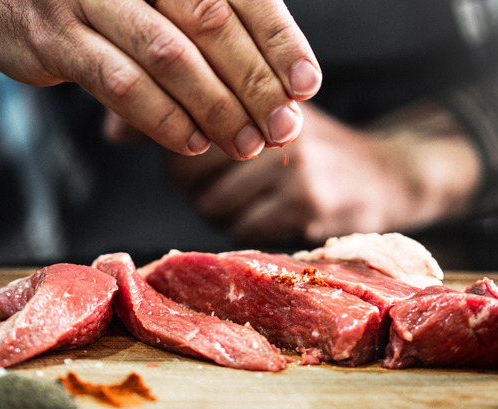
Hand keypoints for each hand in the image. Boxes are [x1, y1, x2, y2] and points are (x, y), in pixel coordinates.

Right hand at [0, 0, 320, 159]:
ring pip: (169, 57)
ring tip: (246, 144)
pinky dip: (164, 119)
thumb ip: (206, 26)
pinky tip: (195, 143)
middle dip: (254, 81)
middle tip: (283, 127)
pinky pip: (121, 85)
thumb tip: (276, 87)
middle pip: (210, 22)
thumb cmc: (100, 0)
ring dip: (216, 108)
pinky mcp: (56, 37)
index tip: (306, 86)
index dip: (279, 39)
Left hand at [167, 103, 481, 244]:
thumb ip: (187, 117)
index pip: (183, 108)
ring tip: (256, 198)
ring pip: (211, 203)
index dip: (164, 133)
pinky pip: (242, 229)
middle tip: (227, 181)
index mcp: (256, 87)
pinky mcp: (306, 200)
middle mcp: (271, 116)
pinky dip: (249, 230)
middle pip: (186, 167)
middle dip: (196, 184)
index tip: (169, 150)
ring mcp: (291, 158)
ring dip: (222, 211)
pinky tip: (275, 215)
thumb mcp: (257, 115)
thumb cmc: (309, 148)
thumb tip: (110, 132)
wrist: (387, 174)